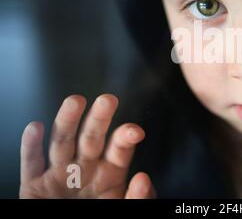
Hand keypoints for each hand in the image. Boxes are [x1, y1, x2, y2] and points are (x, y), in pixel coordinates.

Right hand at [19, 94, 155, 198]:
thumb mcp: (124, 209)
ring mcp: (60, 174)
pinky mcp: (35, 186)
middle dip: (99, 118)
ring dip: (67, 121)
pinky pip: (32, 164)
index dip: (126, 137)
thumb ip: (137, 197)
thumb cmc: (103, 216)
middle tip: (108, 100)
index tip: (135, 131)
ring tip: (75, 101)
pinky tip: (35, 127)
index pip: (119, 148)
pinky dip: (31, 146)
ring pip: (62, 143)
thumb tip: (143, 178)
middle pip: (92, 137)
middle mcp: (86, 167)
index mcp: (111, 172)